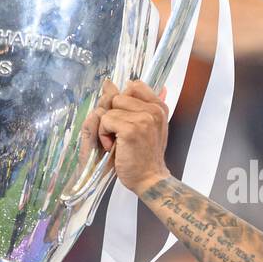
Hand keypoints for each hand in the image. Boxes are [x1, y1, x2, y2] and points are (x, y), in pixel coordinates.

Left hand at [95, 79, 170, 194]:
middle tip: (122, 135)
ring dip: (107, 127)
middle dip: (113, 115)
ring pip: (109, 109)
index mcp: (159, 107)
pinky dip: (103, 135)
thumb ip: (130, 104)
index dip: (123, 102)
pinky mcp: (131, 129)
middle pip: (118, 97)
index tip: (127, 121)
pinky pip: (105, 120)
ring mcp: (143, 118)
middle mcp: (154, 110)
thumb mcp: (143, 126)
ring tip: (118, 142)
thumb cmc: (144, 155)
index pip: (134, 86)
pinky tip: (114, 147)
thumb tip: (109, 82)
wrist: (150, 179)